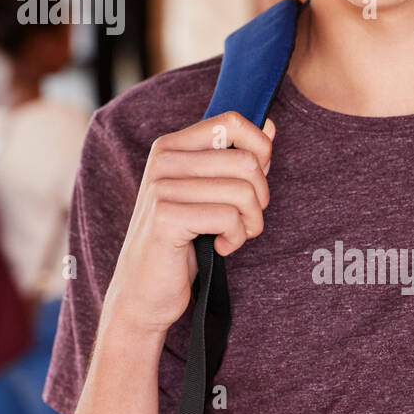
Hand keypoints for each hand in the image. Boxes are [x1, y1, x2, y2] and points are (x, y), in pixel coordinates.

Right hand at [102, 111, 274, 336]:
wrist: (142, 292)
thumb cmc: (180, 242)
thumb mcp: (208, 194)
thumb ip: (236, 159)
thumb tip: (270, 126)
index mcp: (171, 146)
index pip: (231, 122)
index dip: (260, 149)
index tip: (254, 181)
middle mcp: (162, 160)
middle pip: (246, 160)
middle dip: (260, 197)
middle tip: (246, 220)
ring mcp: (161, 188)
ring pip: (242, 190)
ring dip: (251, 222)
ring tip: (234, 236)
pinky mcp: (166, 218)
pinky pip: (228, 217)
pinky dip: (235, 238)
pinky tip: (220, 248)